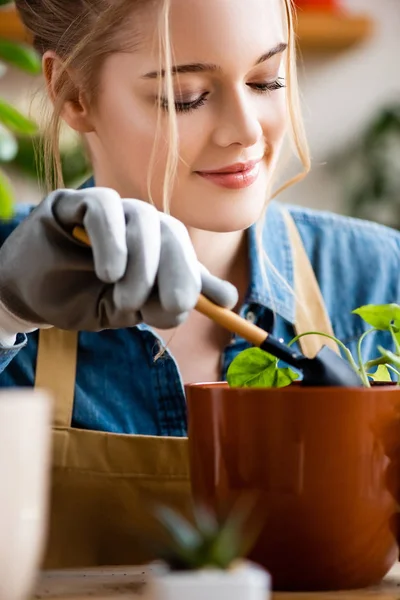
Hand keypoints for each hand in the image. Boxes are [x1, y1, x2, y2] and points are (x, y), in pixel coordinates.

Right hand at [0, 188, 237, 334]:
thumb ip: (174, 301)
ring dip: (142, 265)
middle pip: (172, 233)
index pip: (185, 255)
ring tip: (125, 299)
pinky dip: (112, 241)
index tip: (177, 310)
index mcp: (156, 248)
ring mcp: (110, 210)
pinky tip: (108, 272)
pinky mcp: (76, 202)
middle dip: (176, 273)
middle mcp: (138, 224)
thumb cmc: (83, 299)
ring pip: (144, 220)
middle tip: (169, 306)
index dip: (189, 281)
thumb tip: (230, 300)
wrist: (31, 298)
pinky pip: (104, 208)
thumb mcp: (133, 309)